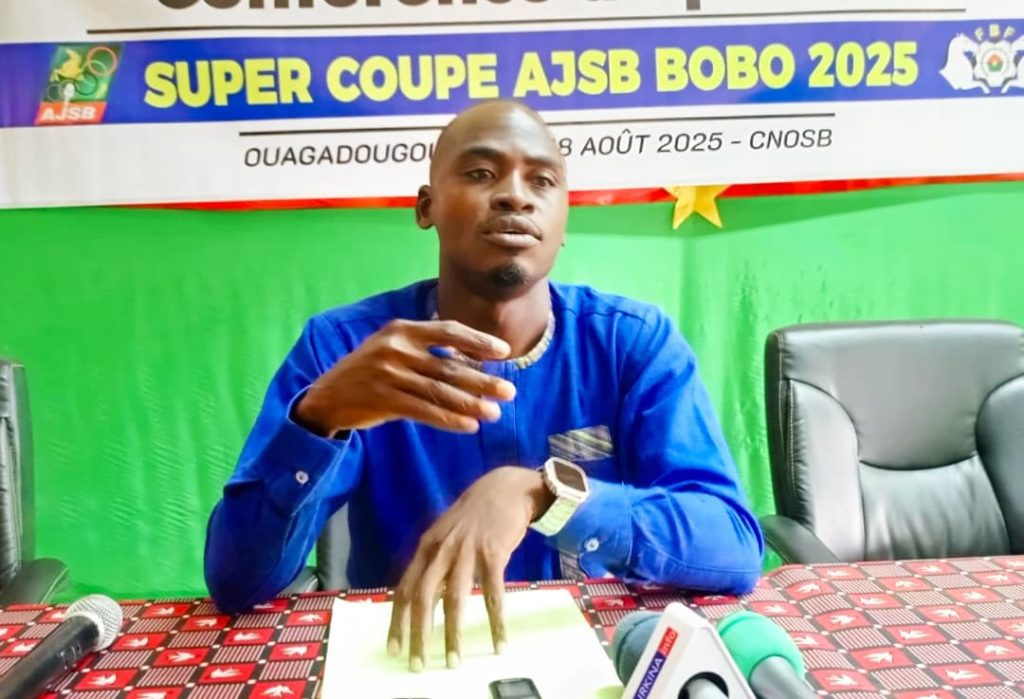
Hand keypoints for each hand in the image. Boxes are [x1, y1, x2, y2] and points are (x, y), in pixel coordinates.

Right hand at [294, 319, 515, 435]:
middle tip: (509, 391)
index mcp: (402, 329)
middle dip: (483, 380)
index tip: (503, 352)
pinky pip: (424, 411)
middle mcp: (396, 348)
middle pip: (449, 365)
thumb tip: (474, 361)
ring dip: (470, 404)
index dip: (478, 341)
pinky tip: (468, 426)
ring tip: (494, 413)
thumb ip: (426, 349)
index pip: (448, 331)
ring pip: (439, 391)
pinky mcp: (383, 400)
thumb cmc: (370, 371)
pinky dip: (448, 420)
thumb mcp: (393, 347)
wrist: (328, 395)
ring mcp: (388, 374)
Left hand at [386, 467, 553, 671]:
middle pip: (424, 598)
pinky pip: (493, 593)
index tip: (393, 649)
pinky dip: (496, 621)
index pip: (406, 589)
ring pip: (455, 599)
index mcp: (427, 547)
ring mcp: (468, 550)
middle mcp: (442, 549)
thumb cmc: (475, 515)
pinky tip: (498, 641)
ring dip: (453, 634)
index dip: (398, 621)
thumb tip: (425, 600)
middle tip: (418, 664)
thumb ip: (435, 563)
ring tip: (454, 661)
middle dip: (418, 635)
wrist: (505, 487)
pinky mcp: (494, 553)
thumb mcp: (446, 534)